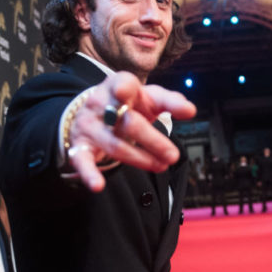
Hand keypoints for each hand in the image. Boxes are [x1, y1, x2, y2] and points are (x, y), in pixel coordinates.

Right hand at [67, 71, 195, 191]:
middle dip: (153, 140)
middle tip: (173, 155)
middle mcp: (101, 105)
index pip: (123, 85)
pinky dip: (89, 174)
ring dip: (140, 159)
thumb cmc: (129, 104)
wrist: (92, 112)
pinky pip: (83, 161)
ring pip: (115, 145)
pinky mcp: (81, 147)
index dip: (124, 89)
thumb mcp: (149, 98)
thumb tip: (190, 110)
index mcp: (119, 86)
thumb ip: (170, 101)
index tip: (126, 92)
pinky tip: (98, 185)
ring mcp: (89, 126)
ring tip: (161, 166)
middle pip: (128, 122)